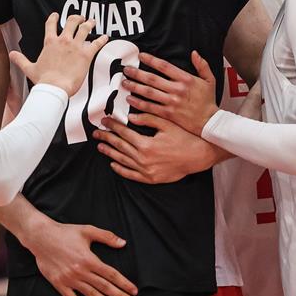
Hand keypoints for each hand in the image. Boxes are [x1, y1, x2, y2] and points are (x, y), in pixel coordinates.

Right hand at [11, 14, 108, 95]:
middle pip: (72, 21)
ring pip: (85, 29)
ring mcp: (75, 46)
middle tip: (81, 18)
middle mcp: (63, 40)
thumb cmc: (43, 80)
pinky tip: (105, 37)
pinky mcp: (86, 55)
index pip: (51, 24)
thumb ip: (21, 59)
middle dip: (77, 18)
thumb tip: (11, 54)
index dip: (54, 17)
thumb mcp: (29, 68)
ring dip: (90, 24)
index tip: (56, 14)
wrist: (55, 88)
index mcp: (49, 42)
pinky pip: (96, 43)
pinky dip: (102, 39)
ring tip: (92, 22)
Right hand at [24, 218, 137, 295]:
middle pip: (104, 286)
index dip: (124, 283)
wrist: (41, 237)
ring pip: (91, 294)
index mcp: (89, 259)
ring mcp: (69, 279)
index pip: (111, 274)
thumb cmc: (65, 232)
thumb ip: (106, 236)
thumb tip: (123, 243)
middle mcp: (80, 271)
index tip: (134, 291)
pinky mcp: (59, 284)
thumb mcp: (87, 230)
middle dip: (119, 295)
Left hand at [93, 112, 221, 183]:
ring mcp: (146, 171)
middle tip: (97, 132)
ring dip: (110, 152)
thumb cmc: (184, 138)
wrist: (198, 156)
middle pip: (119, 146)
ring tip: (101, 146)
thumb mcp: (167, 123)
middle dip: (107, 138)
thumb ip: (148, 119)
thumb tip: (130, 117)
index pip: (124, 133)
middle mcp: (143, 159)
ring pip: (122, 160)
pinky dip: (120, 169)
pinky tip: (113, 163)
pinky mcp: (150, 178)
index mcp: (146, 144)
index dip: (113, 125)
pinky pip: (131, 175)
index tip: (105, 121)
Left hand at [122, 51, 219, 134]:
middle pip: (152, 79)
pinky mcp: (168, 114)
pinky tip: (130, 100)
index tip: (141, 56)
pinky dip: (139, 103)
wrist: (209, 122)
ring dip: (135, 87)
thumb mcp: (210, 80)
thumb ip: (202, 65)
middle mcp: (177, 89)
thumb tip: (194, 53)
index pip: (164, 66)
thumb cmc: (208, 101)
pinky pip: (150, 107)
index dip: (151, 60)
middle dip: (137, 73)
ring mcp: (171, 102)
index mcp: (186, 79)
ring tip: (124, 83)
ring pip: (149, 93)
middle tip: (126, 70)